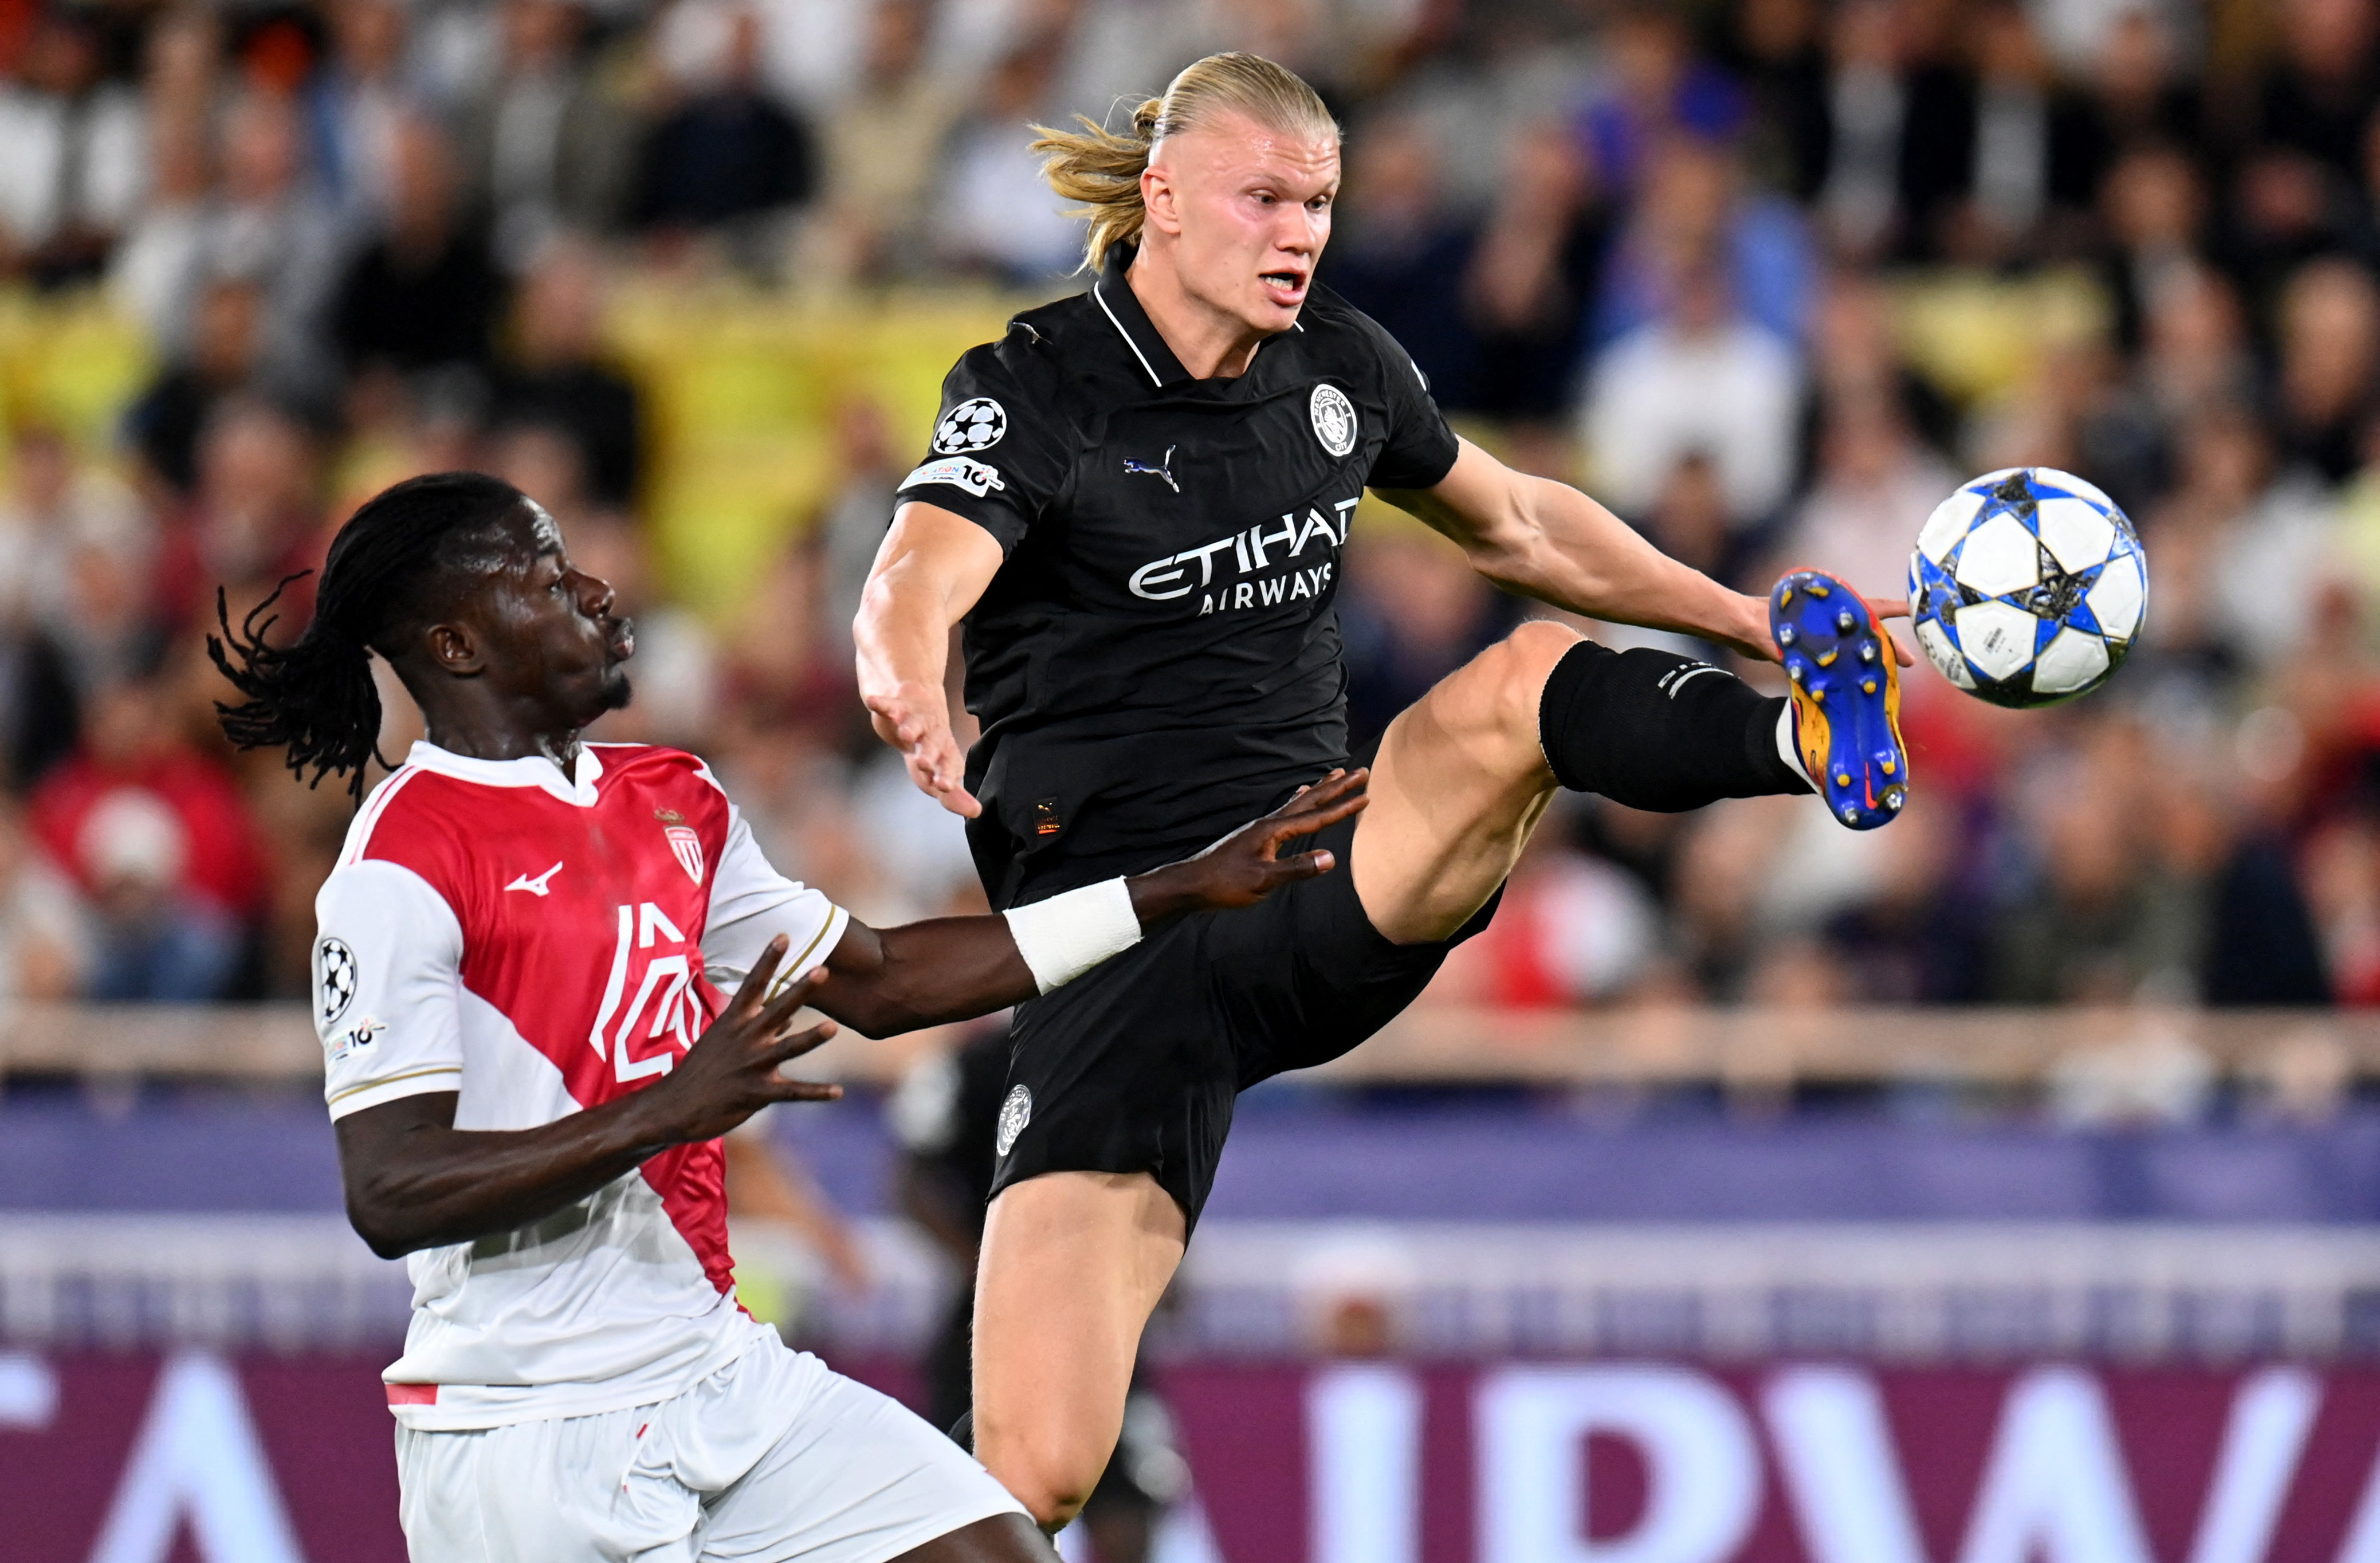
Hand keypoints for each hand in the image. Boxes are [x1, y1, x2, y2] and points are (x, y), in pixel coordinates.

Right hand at [641, 935, 841, 1143]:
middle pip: (778, 1010)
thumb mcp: (724, 1041)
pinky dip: (816, 1093)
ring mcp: (752, 1066)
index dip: (768, 960)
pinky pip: (792, 1092)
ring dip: (811, 1038)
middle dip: (800, 990)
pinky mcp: (757, 1094)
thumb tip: (790, 1021)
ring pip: (788, 1049)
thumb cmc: (701, 1070)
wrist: (673, 1107)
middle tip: (823, 970)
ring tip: (832, 1027)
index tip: (784, 936)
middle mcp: (745, 1039)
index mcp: (734, 1022)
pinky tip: (838, 1092)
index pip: (753, 985)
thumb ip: (758, 1027)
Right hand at [865, 680, 979, 817]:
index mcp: (944, 752)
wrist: (919, 701)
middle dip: (928, 753)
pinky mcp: (898, 704)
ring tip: (907, 734)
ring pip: (915, 723)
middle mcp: (933, 735)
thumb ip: (952, 795)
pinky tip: (873, 702)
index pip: (947, 766)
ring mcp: (916, 718)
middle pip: (932, 744)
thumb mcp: (940, 770)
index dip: (946, 775)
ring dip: (911, 728)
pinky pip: (889, 704)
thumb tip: (976, 812)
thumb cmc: (930, 744)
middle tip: (924, 763)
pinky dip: (882, 703)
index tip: (945, 786)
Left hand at [1128, 768, 1370, 918]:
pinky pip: (1286, 810)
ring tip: (1335, 774)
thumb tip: (1330, 858)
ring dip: (1320, 789)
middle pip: (1311, 800)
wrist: (1194, 884)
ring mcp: (1263, 827)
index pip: (1316, 816)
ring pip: (1299, 803)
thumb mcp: (1263, 880)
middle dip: (1337, 787)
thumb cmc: (1226, 884)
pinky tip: (1299, 796)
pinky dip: (1299, 800)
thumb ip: (1296, 869)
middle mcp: (1270, 823)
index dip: (1343, 807)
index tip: (1366, 795)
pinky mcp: (1257, 835)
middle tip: (1360, 772)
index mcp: (1274, 830)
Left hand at [1722, 591, 1915, 667]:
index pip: (1868, 606)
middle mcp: (1827, 619)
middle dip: (1887, 645)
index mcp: (1827, 609)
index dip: (1894, 609)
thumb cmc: (1754, 622)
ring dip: (1868, 658)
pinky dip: (1845, 667)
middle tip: (1908, 663)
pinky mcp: (1808, 645)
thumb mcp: (1775, 638)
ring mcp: (1819, 631)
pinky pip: (1834, 656)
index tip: (1916, 611)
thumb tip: (1800, 667)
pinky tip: (1854, 681)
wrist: (1734, 624)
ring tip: (1887, 675)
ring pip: (1852, 644)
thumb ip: (1787, 651)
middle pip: (1865, 630)